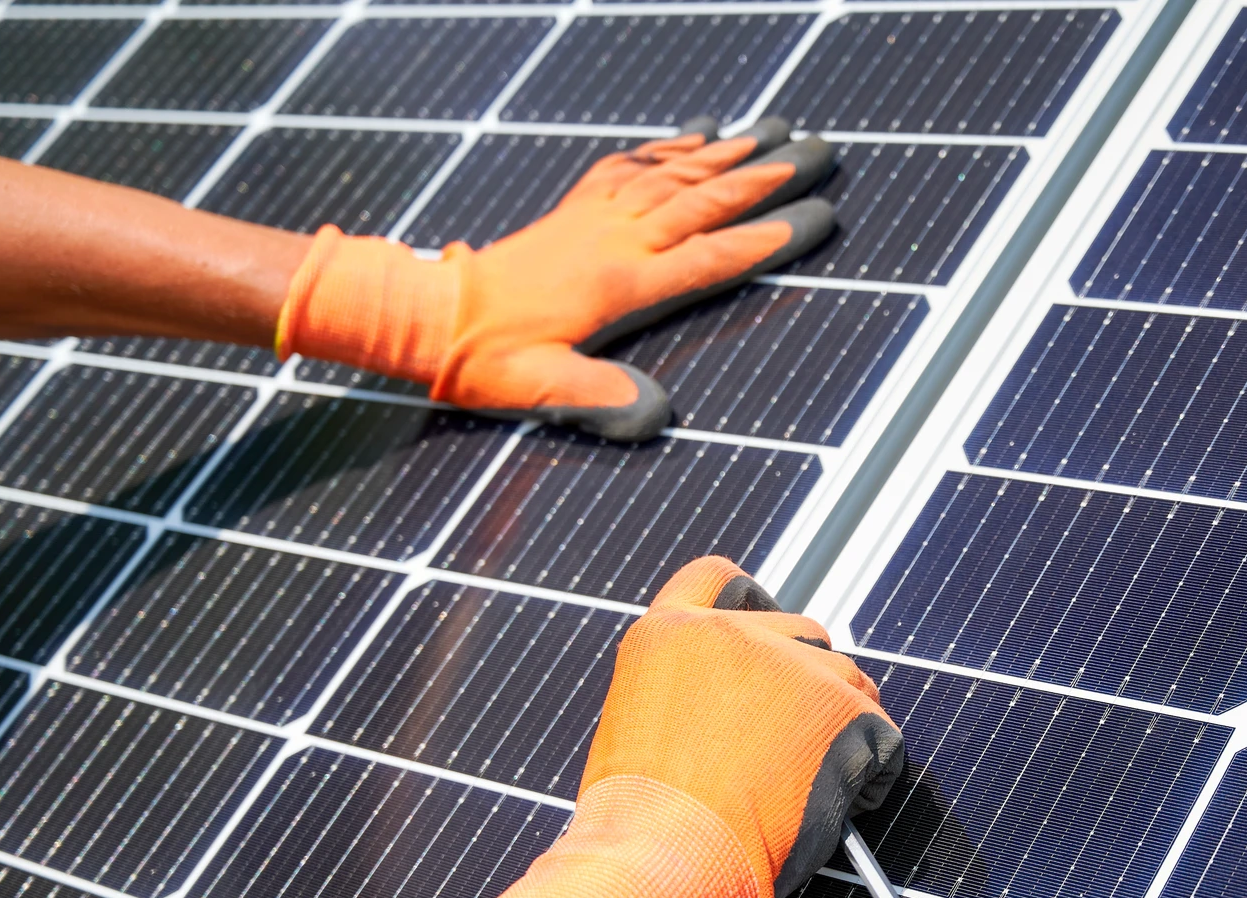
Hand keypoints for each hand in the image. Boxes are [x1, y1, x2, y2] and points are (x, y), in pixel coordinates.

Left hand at [275, 118, 833, 441]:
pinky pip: (631, 166)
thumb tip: (656, 417)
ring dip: (728, 153)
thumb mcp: (542, 388)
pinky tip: (696, 133)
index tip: (814, 218)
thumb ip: (599, 397)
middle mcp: (615, 240)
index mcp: (620, 283)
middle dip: (765, 177)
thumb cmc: (487, 359)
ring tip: (774, 131)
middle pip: (704, 200)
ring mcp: (596, 219)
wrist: (430, 317)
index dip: (766, 239)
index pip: (709, 257)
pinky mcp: (576, 210)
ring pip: (674, 175)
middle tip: (817, 152)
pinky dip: (668, 147)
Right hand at [452, 556, 902, 897]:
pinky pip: (881, 734)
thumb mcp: (636, 731)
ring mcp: (791, 666)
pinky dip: (870, 772)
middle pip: (802, 632)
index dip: (750, 603)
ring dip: (839, 730)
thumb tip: (739, 707)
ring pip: (848, 681)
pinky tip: (839, 809)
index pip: (718, 579)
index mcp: (669, 633)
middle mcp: (731, 633)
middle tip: (795, 746)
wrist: (659, 861)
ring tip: (804, 792)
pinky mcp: (840, 708)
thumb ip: (687, 695)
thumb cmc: (640, 827)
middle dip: (807, 682)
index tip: (764, 630)